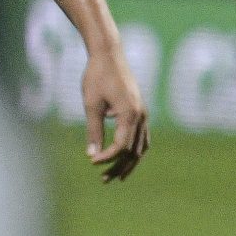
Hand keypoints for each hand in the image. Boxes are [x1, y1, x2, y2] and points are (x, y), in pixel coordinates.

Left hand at [82, 41, 149, 180]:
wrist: (109, 55)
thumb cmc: (97, 77)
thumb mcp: (91, 104)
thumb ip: (93, 130)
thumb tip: (92, 155)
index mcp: (130, 114)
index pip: (121, 145)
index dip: (107, 157)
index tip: (91, 162)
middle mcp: (142, 116)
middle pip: (134, 150)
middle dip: (119, 166)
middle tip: (103, 180)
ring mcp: (144, 114)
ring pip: (142, 146)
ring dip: (129, 162)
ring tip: (116, 176)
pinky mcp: (141, 111)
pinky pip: (143, 137)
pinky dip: (136, 151)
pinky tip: (126, 157)